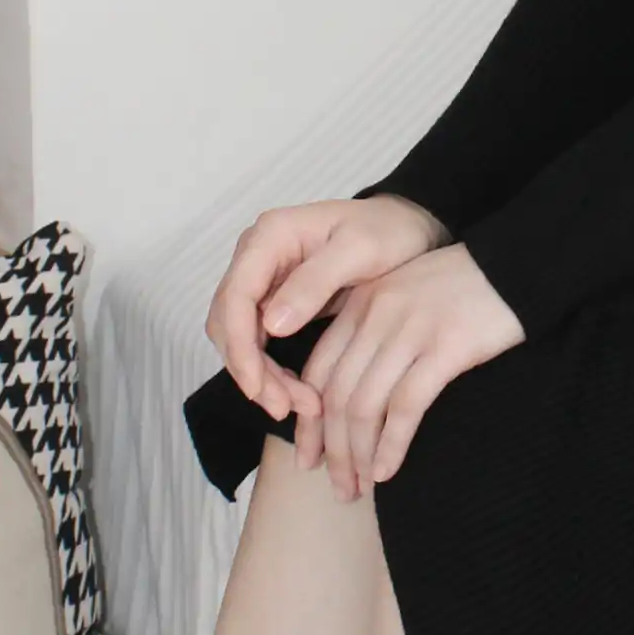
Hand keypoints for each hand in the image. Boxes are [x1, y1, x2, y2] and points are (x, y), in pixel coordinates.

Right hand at [203, 195, 446, 424]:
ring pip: (240, 337)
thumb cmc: (388, 231)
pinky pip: (258, 342)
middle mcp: (256, 256)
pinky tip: (298, 393)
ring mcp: (262, 278)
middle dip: (250, 369)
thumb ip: (315, 281)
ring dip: (260, 376)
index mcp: (270, 236)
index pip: (235, 297)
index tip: (258, 387)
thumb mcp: (360, 250)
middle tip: (284, 407)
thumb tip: (272, 325)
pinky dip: (272, 371)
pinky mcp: (273, 300)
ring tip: (298, 406)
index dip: (240, 347)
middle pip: (228, 322)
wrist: (405, 227)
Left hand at [286, 241, 525, 498]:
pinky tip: (387, 471)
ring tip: (360, 488)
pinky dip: (391, 445)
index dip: (308, 424)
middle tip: (339, 489)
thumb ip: (375, 335)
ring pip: (364, 405)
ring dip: (356, 456)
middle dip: (331, 450)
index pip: (317, 372)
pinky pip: (405, 406)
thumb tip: (353, 399)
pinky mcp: (444, 347)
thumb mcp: (406, 301)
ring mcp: (409, 331)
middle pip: (335, 395)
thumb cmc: (464, 291)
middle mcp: (375, 315)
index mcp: (360, 304)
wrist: (517, 264)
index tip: (310, 459)